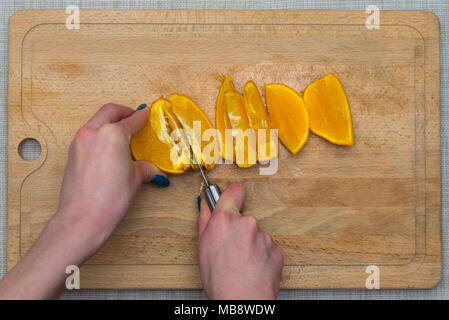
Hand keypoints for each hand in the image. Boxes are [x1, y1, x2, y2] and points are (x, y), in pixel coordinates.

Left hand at [0, 103, 167, 298]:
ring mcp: (79, 141)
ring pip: (96, 121)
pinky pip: (89, 134)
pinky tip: (109, 147)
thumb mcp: (134, 179)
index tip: (147, 114)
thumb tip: (152, 169)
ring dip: (110, 121)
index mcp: (112, 134)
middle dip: (124, 111)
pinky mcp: (72, 152)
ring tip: (122, 132)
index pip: (132, 120)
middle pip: (110, 111)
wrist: (83, 218)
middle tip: (134, 117)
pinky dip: (100, 133)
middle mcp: (93, 132)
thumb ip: (144, 167)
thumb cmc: (110, 198)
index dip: (142, 117)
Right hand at [197, 183, 282, 299]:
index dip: (233, 195)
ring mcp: (264, 237)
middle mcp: (247, 223)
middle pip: (243, 219)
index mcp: (225, 219)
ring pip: (256, 235)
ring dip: (250, 245)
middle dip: (238, 230)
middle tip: (230, 249)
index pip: (234, 191)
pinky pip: (267, 249)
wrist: (242, 301)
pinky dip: (261, 257)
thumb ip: (205, 220)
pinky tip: (252, 269)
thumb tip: (205, 205)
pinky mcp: (276, 251)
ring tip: (241, 264)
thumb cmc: (219, 280)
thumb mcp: (202, 247)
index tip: (232, 199)